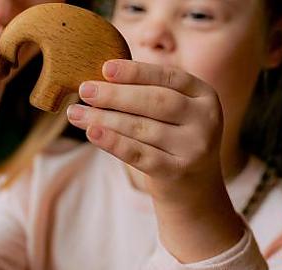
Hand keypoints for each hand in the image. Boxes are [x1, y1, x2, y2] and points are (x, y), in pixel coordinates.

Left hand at [68, 59, 244, 262]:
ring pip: (143, 128)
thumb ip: (147, 94)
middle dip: (116, 95)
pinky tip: (92, 133)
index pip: (168, 77)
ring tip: (76, 113)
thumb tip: (100, 78)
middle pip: (156, 101)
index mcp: (204, 95)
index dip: (136, 72)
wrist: (194, 190)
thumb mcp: (172, 114)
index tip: (105, 68)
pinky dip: (114, 143)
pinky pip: (140, 154)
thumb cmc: (172, 140)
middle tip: (84, 90)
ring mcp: (195, 147)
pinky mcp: (178, 171)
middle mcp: (206, 119)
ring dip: (105, 119)